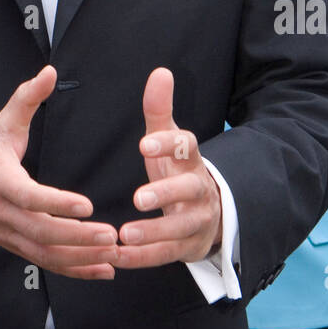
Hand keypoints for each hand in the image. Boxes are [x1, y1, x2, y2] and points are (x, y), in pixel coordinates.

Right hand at [0, 65, 119, 279]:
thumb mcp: (2, 122)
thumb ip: (27, 98)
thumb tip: (49, 72)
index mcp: (0, 181)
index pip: (29, 197)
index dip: (57, 204)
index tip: (87, 205)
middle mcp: (4, 213)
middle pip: (41, 233)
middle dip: (78, 237)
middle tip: (110, 234)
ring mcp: (10, 234)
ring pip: (46, 254)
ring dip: (80, 258)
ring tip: (113, 254)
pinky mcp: (17, 246)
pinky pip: (46, 264)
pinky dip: (75, 270)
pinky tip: (103, 269)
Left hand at [116, 67, 222, 268]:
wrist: (209, 213)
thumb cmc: (178, 170)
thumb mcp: (168, 140)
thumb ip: (160, 110)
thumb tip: (160, 71)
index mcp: (190, 160)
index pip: (186, 147)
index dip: (168, 145)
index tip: (144, 144)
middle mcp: (197, 189)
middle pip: (188, 190)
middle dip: (165, 194)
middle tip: (138, 198)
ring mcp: (197, 221)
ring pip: (179, 228)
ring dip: (153, 232)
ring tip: (125, 235)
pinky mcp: (189, 247)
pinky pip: (167, 254)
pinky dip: (143, 257)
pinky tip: (119, 256)